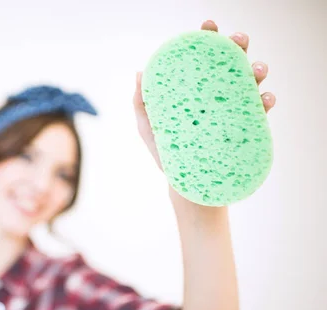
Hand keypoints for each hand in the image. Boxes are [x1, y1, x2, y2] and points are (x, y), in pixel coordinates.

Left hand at [133, 19, 276, 170]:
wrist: (185, 186)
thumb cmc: (168, 154)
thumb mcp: (150, 128)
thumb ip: (142, 104)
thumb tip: (139, 73)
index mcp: (195, 91)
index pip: (203, 60)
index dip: (207, 39)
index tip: (207, 26)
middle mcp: (217, 97)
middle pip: (231, 64)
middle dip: (237, 47)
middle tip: (236, 40)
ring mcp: (232, 112)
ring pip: (251, 83)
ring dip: (257, 70)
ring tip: (257, 69)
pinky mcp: (245, 131)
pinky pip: (261, 112)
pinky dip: (266, 102)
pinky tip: (265, 98)